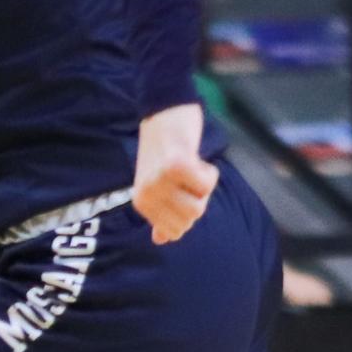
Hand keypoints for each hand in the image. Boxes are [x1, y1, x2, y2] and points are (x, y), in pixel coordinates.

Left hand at [132, 102, 218, 245]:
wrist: (164, 110)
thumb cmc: (164, 149)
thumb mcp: (156, 185)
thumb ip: (160, 213)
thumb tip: (162, 240)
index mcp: (142, 202)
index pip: (175, 232)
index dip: (188, 213)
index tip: (181, 191)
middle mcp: (147, 194)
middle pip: (190, 219)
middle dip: (198, 199)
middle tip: (187, 176)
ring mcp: (160, 181)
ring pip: (199, 206)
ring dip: (203, 186)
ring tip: (190, 167)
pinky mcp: (177, 165)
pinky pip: (207, 185)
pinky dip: (209, 172)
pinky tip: (196, 158)